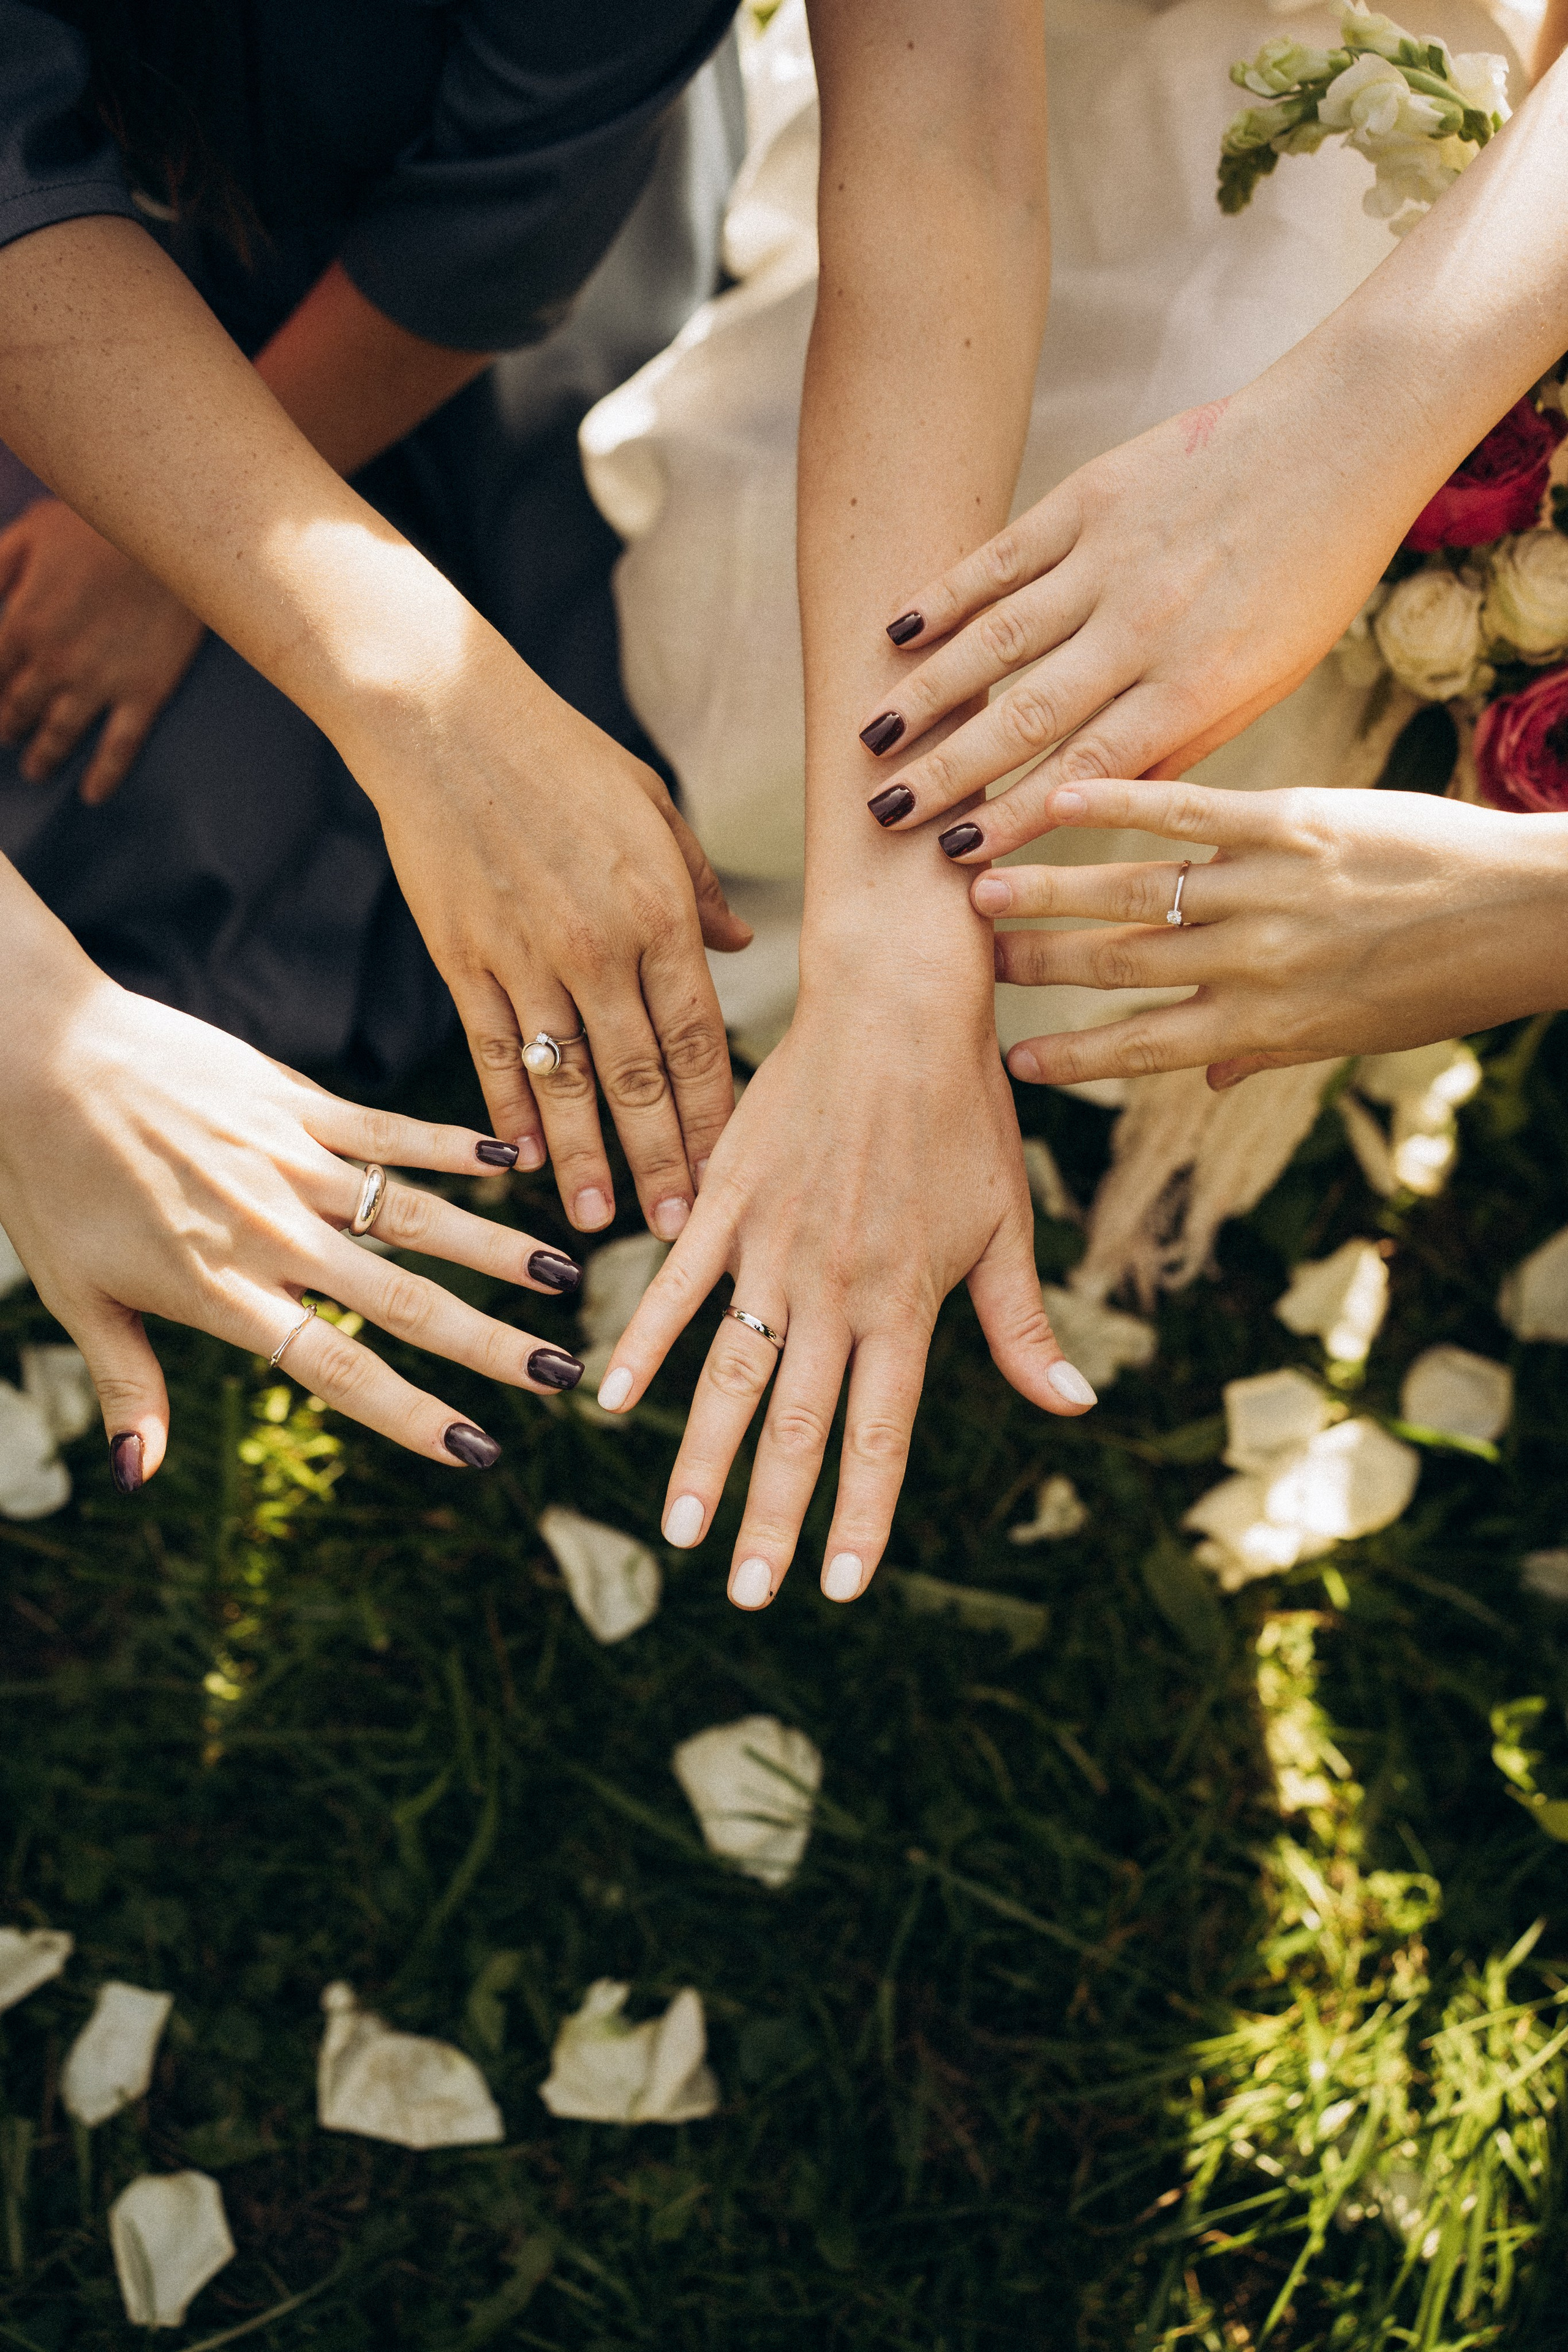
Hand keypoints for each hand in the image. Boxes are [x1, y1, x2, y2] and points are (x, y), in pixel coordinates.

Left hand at [0, 498, 203, 800]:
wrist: (170, 536)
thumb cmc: (98, 523)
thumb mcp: (30, 533)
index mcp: (22, 622)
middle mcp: (54, 662)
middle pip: (19, 709)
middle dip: (6, 728)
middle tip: (5, 739)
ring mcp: (100, 682)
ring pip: (60, 733)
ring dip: (43, 756)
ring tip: (35, 770)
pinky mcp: (144, 691)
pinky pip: (120, 746)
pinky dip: (104, 775)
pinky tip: (92, 795)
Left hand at [0, 947, 594, 1488]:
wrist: (36, 1053)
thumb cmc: (47, 1181)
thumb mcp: (76, 1297)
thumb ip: (127, 1387)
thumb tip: (140, 1479)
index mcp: (220, 1289)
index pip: (337, 1369)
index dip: (412, 1416)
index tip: (479, 1451)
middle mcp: (270, 1232)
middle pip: (403, 1301)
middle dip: (492, 1346)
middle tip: (564, 1376)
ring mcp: (290, 1162)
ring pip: (417, 1215)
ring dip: (497, 1248)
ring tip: (566, 1277)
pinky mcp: (294, 1102)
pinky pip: (389, 1130)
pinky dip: (453, 1144)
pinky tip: (514, 1156)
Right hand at [364, 646, 752, 1242]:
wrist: (444, 714)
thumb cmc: (562, 753)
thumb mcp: (655, 807)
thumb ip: (700, 888)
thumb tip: (738, 951)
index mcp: (661, 909)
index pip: (701, 1040)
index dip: (717, 1116)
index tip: (734, 1175)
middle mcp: (600, 945)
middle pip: (640, 1081)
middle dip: (663, 1163)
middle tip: (679, 1234)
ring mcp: (525, 957)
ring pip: (565, 1083)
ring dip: (585, 1161)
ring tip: (599, 1227)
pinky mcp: (461, 958)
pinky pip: (491, 1052)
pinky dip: (509, 1109)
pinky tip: (521, 1159)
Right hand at [587, 975, 1096, 1610]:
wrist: (896, 1000)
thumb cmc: (963, 1111)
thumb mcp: (1006, 1222)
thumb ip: (1023, 1326)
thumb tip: (1072, 1408)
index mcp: (905, 1300)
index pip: (880, 1435)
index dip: (859, 1517)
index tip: (840, 1588)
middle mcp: (834, 1287)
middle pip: (799, 1426)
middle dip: (770, 1518)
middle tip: (746, 1594)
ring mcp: (772, 1246)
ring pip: (733, 1373)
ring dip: (703, 1457)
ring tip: (676, 1531)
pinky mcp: (727, 1200)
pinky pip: (678, 1286)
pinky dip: (645, 1343)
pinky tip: (612, 1400)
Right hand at [852, 387, 1417, 863]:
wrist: (1344, 435)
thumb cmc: (1312, 574)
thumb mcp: (1268, 676)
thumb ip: (1185, 739)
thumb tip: (1100, 804)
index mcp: (1195, 683)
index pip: (1088, 772)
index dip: (1015, 819)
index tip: (958, 858)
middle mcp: (1145, 626)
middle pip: (1026, 717)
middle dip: (949, 774)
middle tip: (884, 815)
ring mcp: (1111, 558)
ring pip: (999, 640)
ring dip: (928, 695)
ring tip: (872, 739)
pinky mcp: (1091, 497)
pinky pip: (1003, 557)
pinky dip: (945, 595)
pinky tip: (896, 634)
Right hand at [975, 778, 1567, 1088]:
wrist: (1524, 916)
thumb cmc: (1439, 983)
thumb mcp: (1352, 1035)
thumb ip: (1267, 1049)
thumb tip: (1206, 1078)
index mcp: (1266, 1025)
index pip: (1143, 1048)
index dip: (1071, 1059)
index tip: (1008, 1064)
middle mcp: (1255, 964)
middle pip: (1120, 967)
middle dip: (1038, 967)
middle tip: (967, 959)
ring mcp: (1270, 890)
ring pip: (1137, 893)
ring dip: (1052, 892)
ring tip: (981, 886)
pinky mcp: (1294, 823)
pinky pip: (1191, 813)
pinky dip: (1122, 805)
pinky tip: (1061, 800)